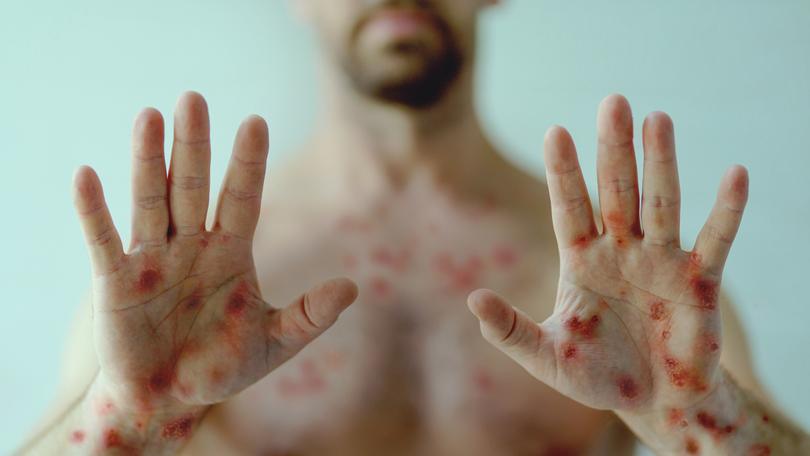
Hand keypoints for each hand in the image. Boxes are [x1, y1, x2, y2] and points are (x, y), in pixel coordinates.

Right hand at [73, 92, 356, 415]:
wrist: (169, 400)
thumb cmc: (220, 366)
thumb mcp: (273, 343)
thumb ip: (311, 316)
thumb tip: (353, 287)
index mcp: (230, 254)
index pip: (242, 199)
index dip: (248, 164)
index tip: (256, 121)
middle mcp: (191, 246)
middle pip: (192, 187)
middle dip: (194, 146)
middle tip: (193, 98)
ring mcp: (153, 260)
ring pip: (150, 201)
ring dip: (147, 161)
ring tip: (149, 116)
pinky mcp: (116, 283)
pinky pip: (103, 241)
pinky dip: (94, 212)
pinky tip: (86, 176)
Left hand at [468, 94, 747, 412]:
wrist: (654, 404)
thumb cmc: (598, 378)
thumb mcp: (547, 357)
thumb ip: (510, 331)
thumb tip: (472, 300)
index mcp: (582, 262)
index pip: (569, 208)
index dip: (563, 172)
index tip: (553, 131)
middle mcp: (621, 251)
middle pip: (615, 191)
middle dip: (613, 149)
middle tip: (612, 102)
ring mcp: (660, 262)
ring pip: (660, 202)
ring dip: (660, 162)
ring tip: (657, 117)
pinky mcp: (698, 282)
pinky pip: (714, 240)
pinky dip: (726, 210)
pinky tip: (735, 174)